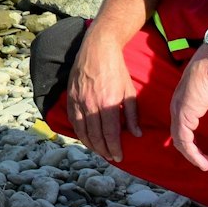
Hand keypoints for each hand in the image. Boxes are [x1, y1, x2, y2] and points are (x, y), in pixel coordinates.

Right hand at [63, 33, 139, 161]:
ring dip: (91, 144)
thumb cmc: (116, 69)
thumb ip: (132, 114)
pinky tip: (86, 138)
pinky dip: (79, 133)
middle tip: (110, 157)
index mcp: (108, 103)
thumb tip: (136, 134)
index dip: (114, 148)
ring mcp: (78, 101)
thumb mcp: (129, 91)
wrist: (97, 49)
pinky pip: (73, 121)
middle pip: (95, 136)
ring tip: (99, 151)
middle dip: (103, 150)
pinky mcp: (70, 97)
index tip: (119, 157)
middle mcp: (91, 104)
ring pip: (82, 131)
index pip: (110, 134)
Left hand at [170, 54, 207, 172]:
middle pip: (180, 139)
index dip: (194, 146)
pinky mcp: (184, 115)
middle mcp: (177, 110)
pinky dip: (193, 154)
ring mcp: (178, 113)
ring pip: (181, 143)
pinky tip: (204, 162)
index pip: (183, 131)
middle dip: (195, 155)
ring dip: (196, 158)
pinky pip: (185, 141)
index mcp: (183, 106)